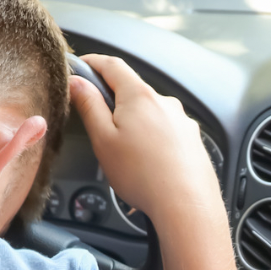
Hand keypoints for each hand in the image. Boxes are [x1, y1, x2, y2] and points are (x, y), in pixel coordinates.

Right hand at [67, 54, 220, 228]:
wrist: (186, 206)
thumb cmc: (144, 176)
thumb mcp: (103, 139)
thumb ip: (89, 106)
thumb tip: (78, 83)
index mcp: (140, 96)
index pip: (112, 65)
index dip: (93, 63)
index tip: (81, 67)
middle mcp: (165, 103)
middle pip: (133, 91)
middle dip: (114, 103)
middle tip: (99, 126)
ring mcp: (182, 122)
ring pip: (151, 115)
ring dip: (135, 127)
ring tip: (126, 157)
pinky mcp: (192, 141)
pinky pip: (166, 134)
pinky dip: (153, 143)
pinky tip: (148, 166)